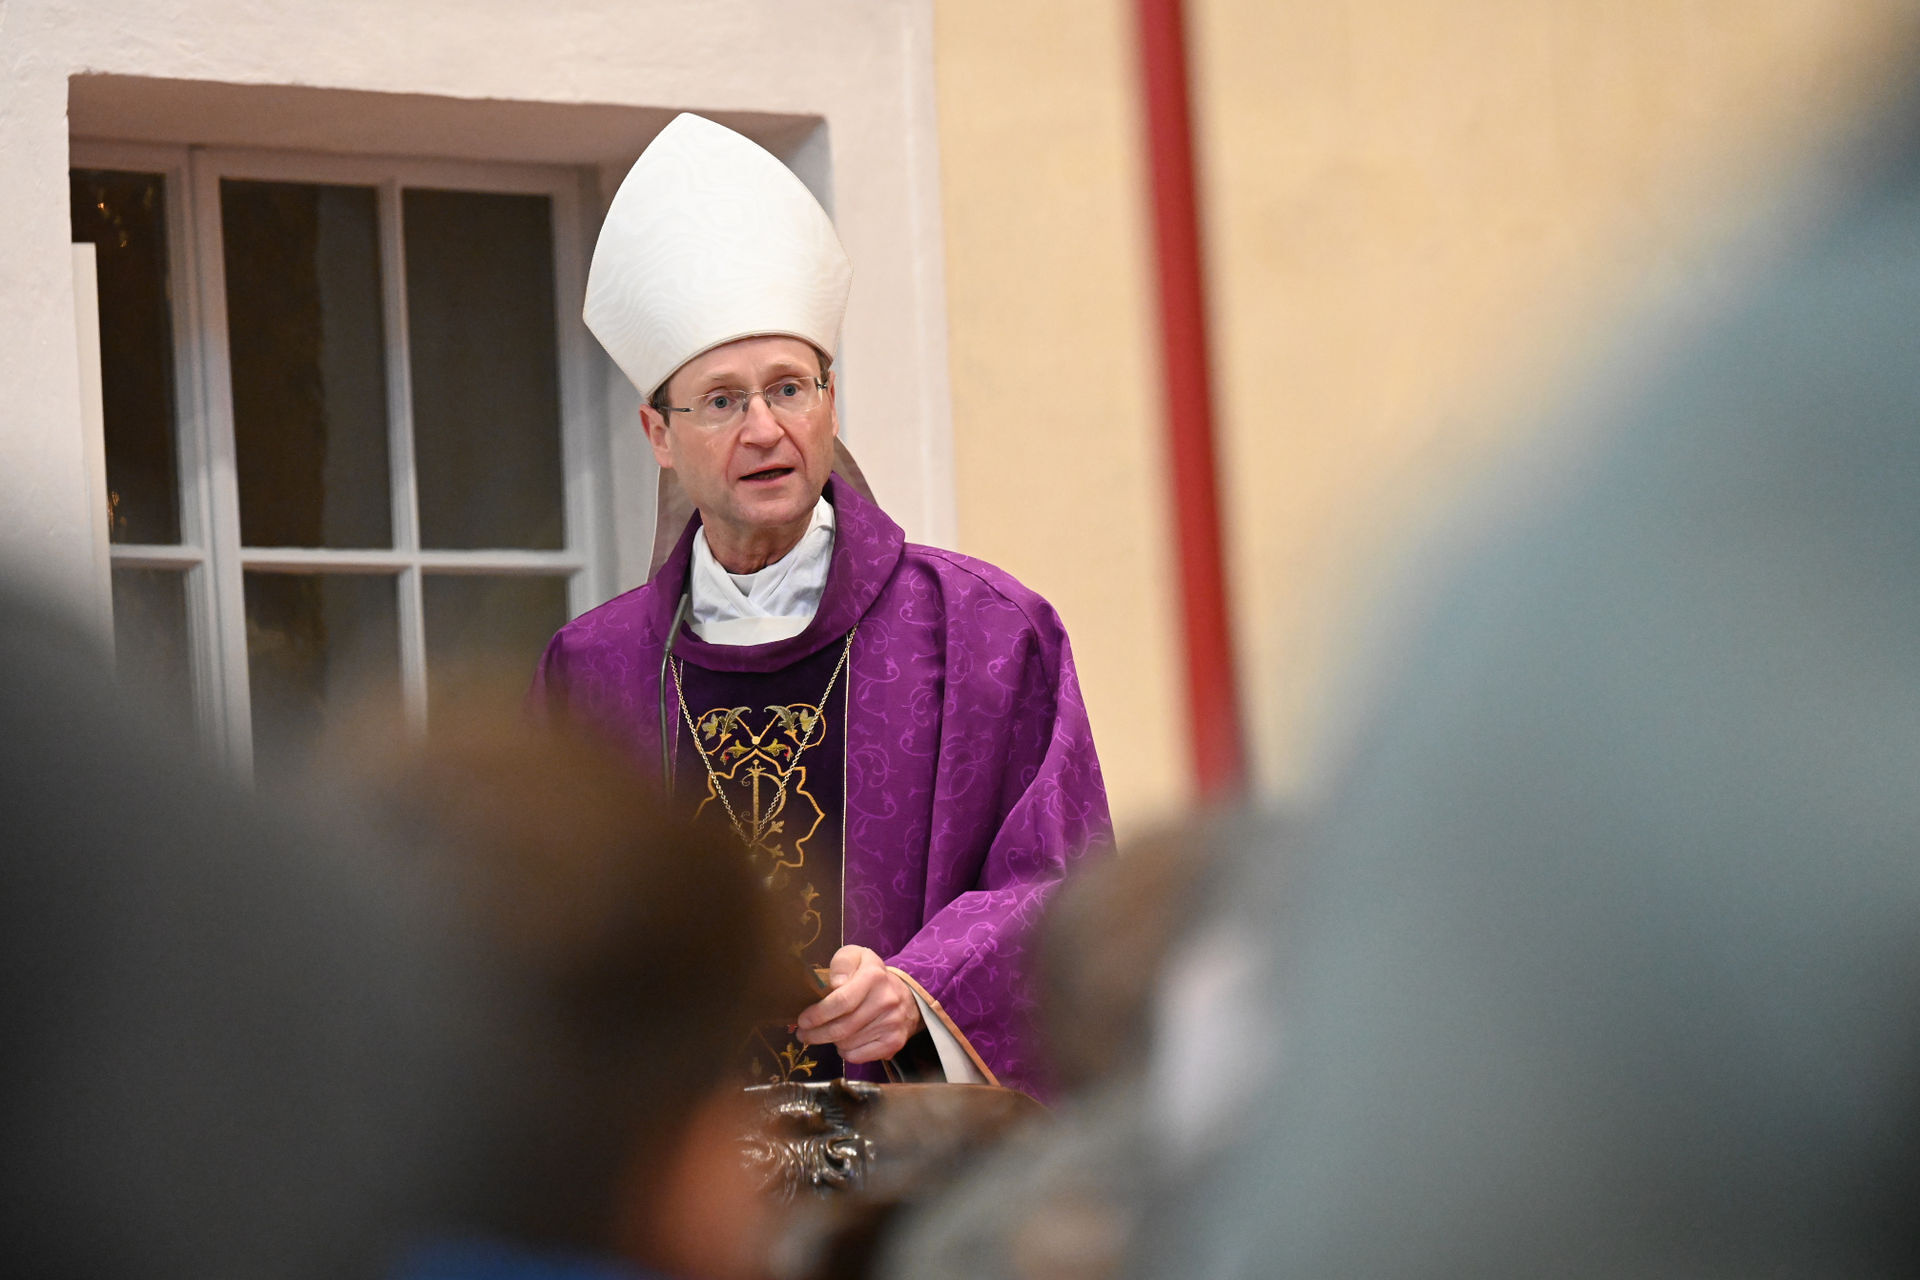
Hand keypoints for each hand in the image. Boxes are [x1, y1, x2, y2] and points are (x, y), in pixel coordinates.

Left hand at [794, 945, 922, 1063]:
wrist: (905, 995)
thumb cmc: (870, 975)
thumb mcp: (855, 957)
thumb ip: (841, 964)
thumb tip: (834, 984)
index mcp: (874, 976)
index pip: (842, 1001)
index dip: (818, 1014)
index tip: (803, 1020)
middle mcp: (886, 1000)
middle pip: (843, 1027)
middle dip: (816, 1034)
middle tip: (803, 1034)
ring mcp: (892, 1023)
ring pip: (847, 1043)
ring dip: (830, 1041)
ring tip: (825, 1033)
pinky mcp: (894, 1042)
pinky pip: (858, 1056)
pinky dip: (845, 1052)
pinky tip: (844, 1041)